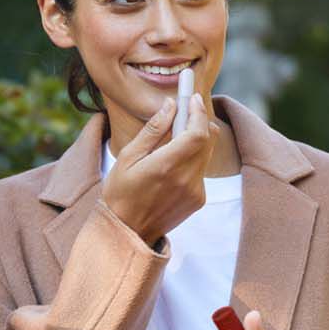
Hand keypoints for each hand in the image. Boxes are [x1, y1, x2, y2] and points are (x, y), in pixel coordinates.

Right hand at [102, 95, 217, 245]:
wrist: (126, 233)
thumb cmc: (120, 192)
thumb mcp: (128, 157)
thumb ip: (153, 130)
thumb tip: (170, 105)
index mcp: (167, 166)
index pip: (197, 132)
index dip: (198, 111)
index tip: (192, 96)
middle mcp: (186, 179)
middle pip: (208, 139)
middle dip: (199, 120)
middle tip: (185, 109)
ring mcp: (196, 192)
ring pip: (206, 154)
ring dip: (195, 139)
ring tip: (173, 138)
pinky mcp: (199, 200)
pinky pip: (202, 170)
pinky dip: (192, 159)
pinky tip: (172, 164)